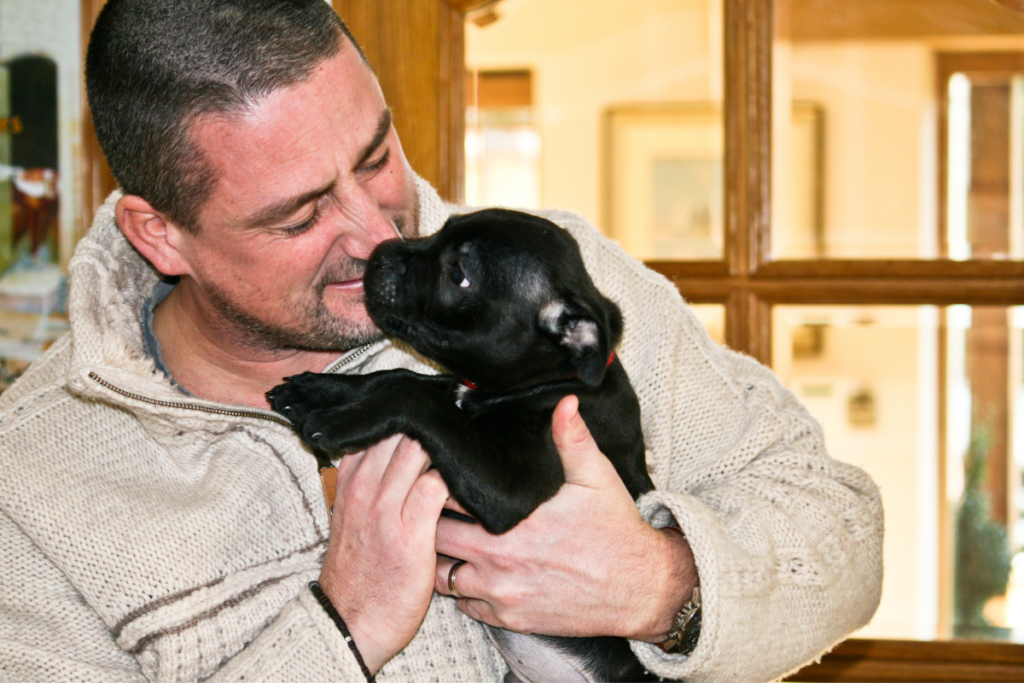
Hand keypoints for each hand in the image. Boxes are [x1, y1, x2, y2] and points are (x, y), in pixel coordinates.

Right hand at [318, 434, 448, 673]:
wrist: (349, 623)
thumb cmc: (358, 572)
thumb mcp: (352, 518)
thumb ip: (373, 483)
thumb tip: (405, 456)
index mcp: (350, 481)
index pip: (379, 426)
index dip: (412, 418)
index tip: (437, 417)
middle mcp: (364, 488)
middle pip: (402, 430)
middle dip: (434, 425)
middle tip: (462, 428)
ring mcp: (385, 509)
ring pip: (420, 449)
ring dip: (447, 449)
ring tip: (470, 454)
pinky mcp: (410, 532)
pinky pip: (438, 486)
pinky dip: (458, 482)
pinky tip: (470, 489)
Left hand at [434, 395, 697, 641]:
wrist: (640, 590)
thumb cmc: (616, 531)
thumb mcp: (596, 477)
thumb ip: (572, 438)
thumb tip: (564, 402)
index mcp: (513, 527)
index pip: (447, 504)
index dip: (436, 486)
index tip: (439, 474)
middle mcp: (500, 565)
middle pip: (434, 540)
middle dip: (428, 520)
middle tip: (432, 504)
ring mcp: (502, 597)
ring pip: (442, 577)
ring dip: (441, 557)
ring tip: (447, 536)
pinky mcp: (510, 621)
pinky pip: (465, 606)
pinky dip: (462, 588)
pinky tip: (472, 567)